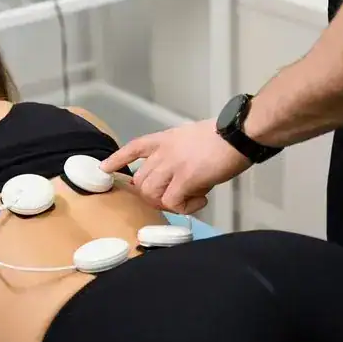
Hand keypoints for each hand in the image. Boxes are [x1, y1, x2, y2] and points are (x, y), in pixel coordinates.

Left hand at [100, 120, 250, 213]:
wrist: (237, 134)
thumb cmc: (222, 136)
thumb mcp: (190, 138)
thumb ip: (177, 155)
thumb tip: (179, 178)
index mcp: (164, 139)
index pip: (134, 147)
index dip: (118, 160)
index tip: (105, 168)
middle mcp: (163, 152)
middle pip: (141, 181)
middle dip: (152, 195)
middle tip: (175, 197)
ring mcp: (172, 165)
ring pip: (151, 194)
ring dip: (168, 202)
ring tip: (189, 198)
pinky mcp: (185, 179)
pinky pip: (173, 202)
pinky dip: (186, 207)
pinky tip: (202, 199)